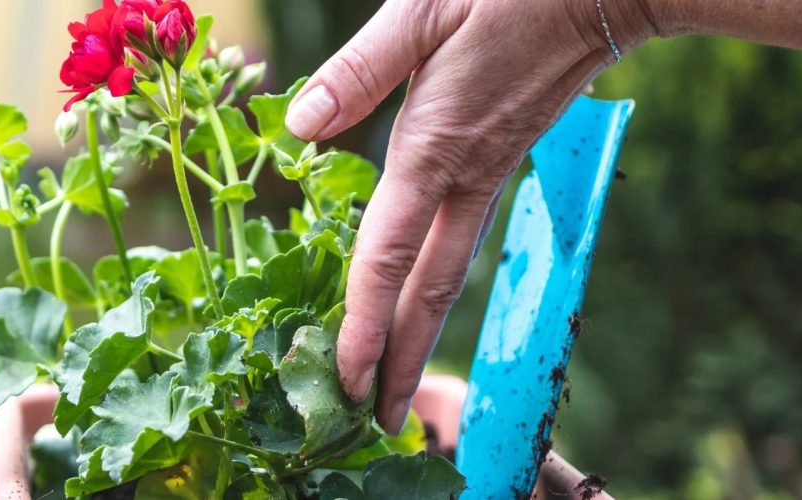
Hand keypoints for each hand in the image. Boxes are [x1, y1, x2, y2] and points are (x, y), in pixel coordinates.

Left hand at [284, 0, 657, 432]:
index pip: (388, 255)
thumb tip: (300, 128)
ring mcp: (488, 177)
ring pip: (449, 274)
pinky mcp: (501, 164)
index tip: (349, 379)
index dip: (364, 322)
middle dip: (402, 360)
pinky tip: (422, 300)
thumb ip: (359, 73)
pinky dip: (437, 286)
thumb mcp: (421, 11)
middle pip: (428, 291)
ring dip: (420, 333)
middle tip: (379, 419)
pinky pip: (463, 241)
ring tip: (398, 381)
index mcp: (432, 146)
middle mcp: (462, 178)